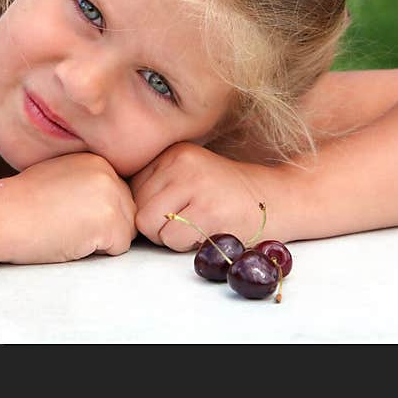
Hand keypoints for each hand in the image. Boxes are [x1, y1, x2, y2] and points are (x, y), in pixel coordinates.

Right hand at [0, 152, 136, 263]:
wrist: (0, 216)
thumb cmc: (19, 204)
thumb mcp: (58, 177)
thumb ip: (86, 184)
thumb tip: (103, 205)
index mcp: (96, 159)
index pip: (116, 195)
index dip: (93, 213)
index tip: (64, 211)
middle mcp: (108, 172)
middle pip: (126, 212)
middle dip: (103, 226)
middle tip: (65, 223)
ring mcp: (111, 195)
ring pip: (126, 230)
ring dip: (101, 239)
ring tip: (67, 230)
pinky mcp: (109, 220)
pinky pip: (119, 247)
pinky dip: (97, 252)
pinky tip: (70, 239)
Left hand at [129, 142, 269, 250]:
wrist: (280, 198)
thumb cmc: (229, 195)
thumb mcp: (191, 175)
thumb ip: (157, 184)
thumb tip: (116, 207)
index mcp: (173, 151)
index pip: (131, 189)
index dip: (150, 209)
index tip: (177, 210)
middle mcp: (180, 162)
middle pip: (137, 209)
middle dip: (157, 226)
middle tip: (189, 222)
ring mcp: (195, 183)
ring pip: (149, 225)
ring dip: (170, 237)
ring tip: (198, 226)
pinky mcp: (208, 209)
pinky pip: (171, 239)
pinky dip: (185, 246)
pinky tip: (208, 233)